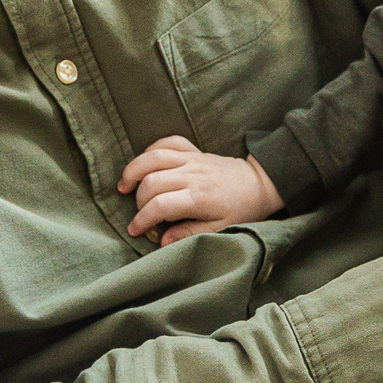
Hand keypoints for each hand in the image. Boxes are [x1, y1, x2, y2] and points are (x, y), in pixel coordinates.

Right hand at [118, 136, 283, 244]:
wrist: (258, 184)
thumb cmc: (240, 209)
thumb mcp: (220, 229)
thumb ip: (190, 233)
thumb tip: (163, 240)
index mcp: (199, 197)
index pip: (160, 205)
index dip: (142, 219)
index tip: (135, 230)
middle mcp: (193, 174)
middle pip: (151, 181)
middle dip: (138, 200)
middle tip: (139, 213)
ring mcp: (192, 159)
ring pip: (153, 157)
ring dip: (134, 170)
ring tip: (124, 186)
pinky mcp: (194, 150)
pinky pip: (168, 142)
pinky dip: (151, 149)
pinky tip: (143, 164)